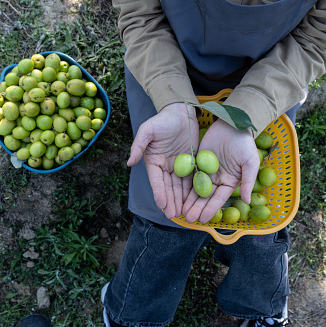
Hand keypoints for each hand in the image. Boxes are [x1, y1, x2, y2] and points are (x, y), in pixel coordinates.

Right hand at [127, 103, 199, 218]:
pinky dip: (193, 191)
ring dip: (181, 200)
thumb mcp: (147, 130)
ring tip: (184, 213)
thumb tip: (129, 163)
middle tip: (174, 215)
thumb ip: (138, 145)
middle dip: (171, 201)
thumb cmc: (162, 120)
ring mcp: (179, 167)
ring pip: (180, 187)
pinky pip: (193, 179)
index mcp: (154, 162)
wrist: (181, 111)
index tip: (162, 205)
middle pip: (169, 187)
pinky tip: (196, 201)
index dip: (159, 193)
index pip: (156, 180)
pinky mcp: (192, 164)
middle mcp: (165, 167)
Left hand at [182, 119, 259, 222]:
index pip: (218, 199)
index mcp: (230, 182)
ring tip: (181, 211)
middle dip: (197, 208)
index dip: (211, 209)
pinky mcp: (197, 162)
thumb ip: (249, 181)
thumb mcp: (250, 162)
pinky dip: (184, 185)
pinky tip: (176, 194)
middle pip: (205, 197)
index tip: (203, 219)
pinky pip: (189, 175)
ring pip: (196, 189)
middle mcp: (217, 179)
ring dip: (189, 200)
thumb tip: (248, 201)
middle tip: (188, 219)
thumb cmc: (244, 143)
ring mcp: (206, 171)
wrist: (232, 124)